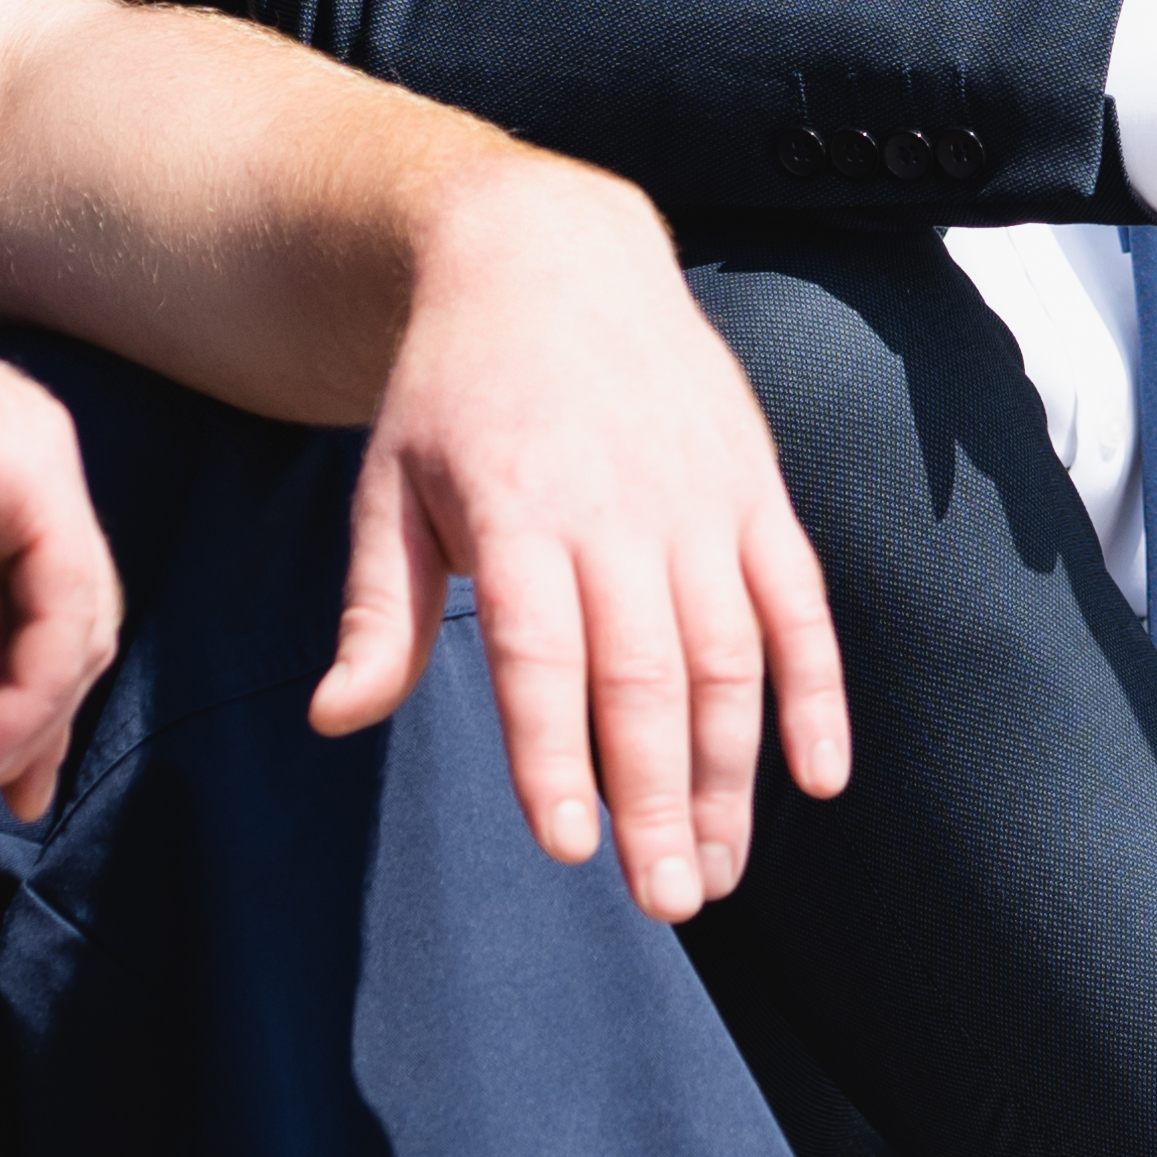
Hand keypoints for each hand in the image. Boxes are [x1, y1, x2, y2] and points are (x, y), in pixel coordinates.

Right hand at [0, 273, 124, 825]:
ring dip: (12, 732)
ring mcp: (39, 466)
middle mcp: (33, 471)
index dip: (20, 711)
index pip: (41, 615)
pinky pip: (63, 613)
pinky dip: (26, 695)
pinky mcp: (26, 471)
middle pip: (71, 635)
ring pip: (77, 635)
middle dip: (18, 738)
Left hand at [309, 152, 856, 920]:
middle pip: (649, 673)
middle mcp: (619, 507)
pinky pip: (801, 603)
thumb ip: (378, 609)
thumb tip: (335, 719)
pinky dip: (819, 689)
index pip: (541, 652)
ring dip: (735, 772)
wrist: (552, 254)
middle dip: (661, 796)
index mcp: (517, 509)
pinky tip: (822, 777)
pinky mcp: (755, 491)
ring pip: (731, 655)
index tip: (568, 848)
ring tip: (718, 873)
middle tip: (665, 902)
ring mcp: (700, 499)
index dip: (556, 753)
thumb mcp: (388, 485)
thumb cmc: (454, 390)